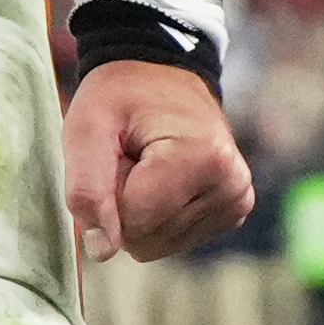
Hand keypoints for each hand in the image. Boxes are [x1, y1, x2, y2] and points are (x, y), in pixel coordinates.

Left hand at [62, 58, 249, 265]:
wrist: (161, 73)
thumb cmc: (121, 96)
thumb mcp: (87, 127)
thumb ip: (86, 189)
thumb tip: (103, 251)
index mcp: (204, 159)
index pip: (132, 221)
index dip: (109, 193)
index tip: (117, 153)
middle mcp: (232, 186)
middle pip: (146, 237)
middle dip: (124, 203)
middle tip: (130, 157)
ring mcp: (236, 201)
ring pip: (157, 244)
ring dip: (138, 209)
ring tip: (146, 164)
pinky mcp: (232, 211)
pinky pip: (172, 239)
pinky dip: (156, 214)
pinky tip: (163, 179)